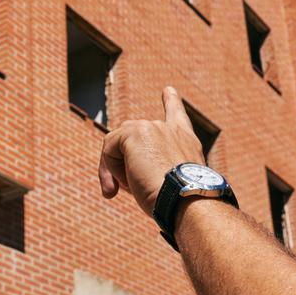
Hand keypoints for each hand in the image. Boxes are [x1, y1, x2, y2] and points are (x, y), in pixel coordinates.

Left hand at [99, 87, 206, 214]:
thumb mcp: (173, 186)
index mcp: (185, 141)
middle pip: (131, 140)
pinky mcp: (134, 132)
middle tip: (122, 192)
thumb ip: (157, 171)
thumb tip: (130, 177)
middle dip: (123, 167)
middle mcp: (170, 129)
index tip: (168, 91)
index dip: (171, 103)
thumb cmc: (182, 204)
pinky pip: (108, 148)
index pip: (177, 116)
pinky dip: (108, 169)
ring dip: (117, 171)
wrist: (187, 200)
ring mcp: (151, 127)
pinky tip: (124, 185)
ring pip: (118, 146)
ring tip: (130, 191)